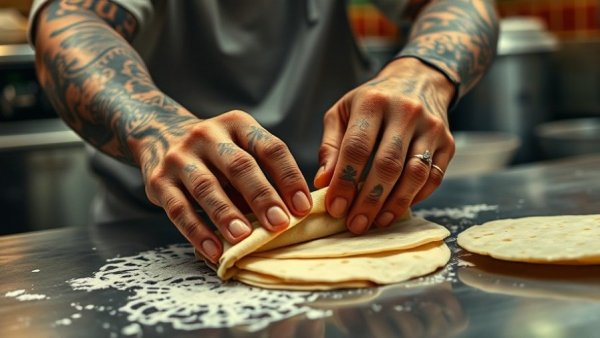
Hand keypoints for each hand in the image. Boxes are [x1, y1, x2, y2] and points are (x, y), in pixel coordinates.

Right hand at [138, 110, 311, 262]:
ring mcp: (180, 156)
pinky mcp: (159, 180)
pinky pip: (179, 209)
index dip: (289, 177)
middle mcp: (207, 134)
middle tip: (279, 224)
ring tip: (244, 237)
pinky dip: (197, 232)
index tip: (303, 207)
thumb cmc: (216, 154)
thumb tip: (291, 218)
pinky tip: (214, 249)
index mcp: (238, 124)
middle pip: (239, 166)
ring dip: (227, 214)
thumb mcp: (240, 150)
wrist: (159, 135)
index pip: (270, 148)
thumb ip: (262, 177)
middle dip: (262, 196)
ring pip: (207, 187)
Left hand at [314, 57, 454, 232]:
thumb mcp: (342, 112)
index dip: (345, 181)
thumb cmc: (372, 102)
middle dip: (369, 200)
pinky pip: (434, 177)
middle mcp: (406, 112)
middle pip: (388, 164)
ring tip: (376, 223)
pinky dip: (416, 198)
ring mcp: (431, 127)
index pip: (357, 147)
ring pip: (414, 174)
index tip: (335, 207)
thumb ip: (331, 146)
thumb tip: (323, 182)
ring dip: (394, 204)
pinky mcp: (448, 142)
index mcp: (373, 102)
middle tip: (355, 224)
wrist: (419, 80)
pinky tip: (397, 209)